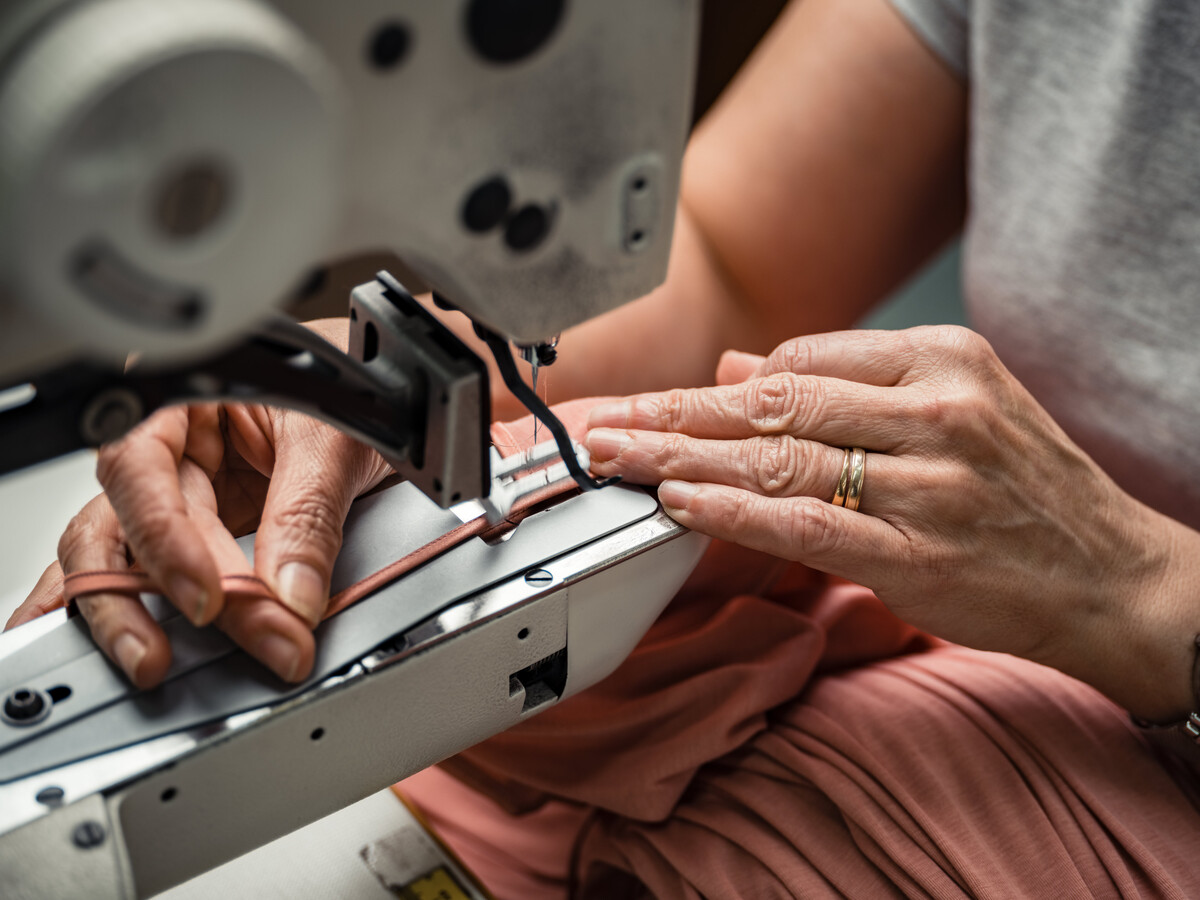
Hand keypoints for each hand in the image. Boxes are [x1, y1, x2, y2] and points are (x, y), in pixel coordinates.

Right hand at [6, 320, 391, 687]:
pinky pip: (161, 576)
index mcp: (186, 397)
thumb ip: (309, 513)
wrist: (398, 394)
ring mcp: (187, 492)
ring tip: (146, 662)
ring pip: (124, 556)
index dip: (163, 537)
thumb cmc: (358, 384)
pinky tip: (131, 646)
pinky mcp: (209, 532)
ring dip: (126, 614)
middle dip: (144, 595)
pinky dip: (141, 612)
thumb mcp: (338, 437)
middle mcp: (173, 446)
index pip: (143, 468)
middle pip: (128, 524)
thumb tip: (290, 594)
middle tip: (165, 655)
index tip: (208, 595)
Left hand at [584, 326, 1199, 719]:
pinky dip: (732, 509)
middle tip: (605, 423)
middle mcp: (935, 408)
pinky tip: (678, 502)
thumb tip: (740, 365)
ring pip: (777, 456)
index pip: (799, 359)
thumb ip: (846, 384)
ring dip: (682, 457)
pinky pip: (803, 522)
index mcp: (943, 358)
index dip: (713, 385)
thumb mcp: (957, 406)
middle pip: (772, 401)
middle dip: (675, 413)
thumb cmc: (1028, 492)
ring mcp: (928, 481)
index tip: (657, 400)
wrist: (1114, 577)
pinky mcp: (920, 551)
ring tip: (617, 458)